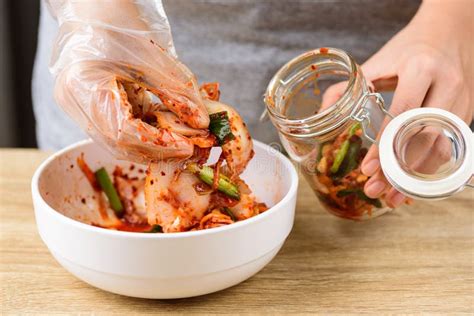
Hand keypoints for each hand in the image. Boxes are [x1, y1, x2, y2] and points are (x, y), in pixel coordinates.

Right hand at [49, 0, 208, 162]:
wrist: (97, 4)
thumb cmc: (118, 20)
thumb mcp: (153, 56)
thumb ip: (177, 92)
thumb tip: (202, 122)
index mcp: (81, 87)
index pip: (121, 132)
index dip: (157, 144)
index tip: (186, 146)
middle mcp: (76, 102)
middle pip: (118, 143)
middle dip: (158, 149)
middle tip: (190, 147)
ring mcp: (82, 104)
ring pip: (120, 140)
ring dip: (154, 143)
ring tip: (184, 139)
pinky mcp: (94, 103)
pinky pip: (121, 127)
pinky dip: (146, 130)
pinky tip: (169, 126)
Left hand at [323, 0, 472, 206]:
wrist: (449, 34)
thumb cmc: (409, 49)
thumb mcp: (377, 62)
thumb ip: (348, 87)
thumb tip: (320, 114)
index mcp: (421, 69)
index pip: (402, 115)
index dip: (384, 146)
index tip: (366, 169)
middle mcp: (447, 86)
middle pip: (423, 138)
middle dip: (398, 170)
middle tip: (374, 190)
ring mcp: (462, 101)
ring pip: (441, 148)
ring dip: (415, 177)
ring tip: (391, 196)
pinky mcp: (468, 114)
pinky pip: (450, 148)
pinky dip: (429, 169)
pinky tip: (411, 184)